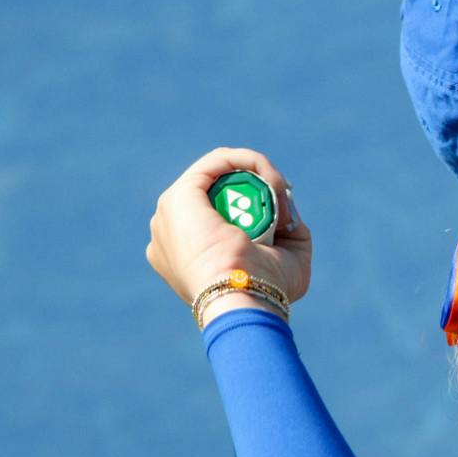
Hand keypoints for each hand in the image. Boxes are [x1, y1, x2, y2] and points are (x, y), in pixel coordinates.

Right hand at [146, 147, 313, 309]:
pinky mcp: (179, 196)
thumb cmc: (264, 290)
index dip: (253, 207)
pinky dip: (249, 160)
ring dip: (257, 174)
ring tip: (281, 190)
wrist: (241, 296)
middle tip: (285, 200)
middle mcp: (169, 233)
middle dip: (256, 189)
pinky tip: (272, 176)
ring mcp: (169, 214)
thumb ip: (288, 239)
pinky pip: (216, 161)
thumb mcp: (287, 265)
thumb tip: (288, 218)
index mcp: (185, 254)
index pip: (217, 217)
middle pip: (217, 194)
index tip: (284, 216)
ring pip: (218, 174)